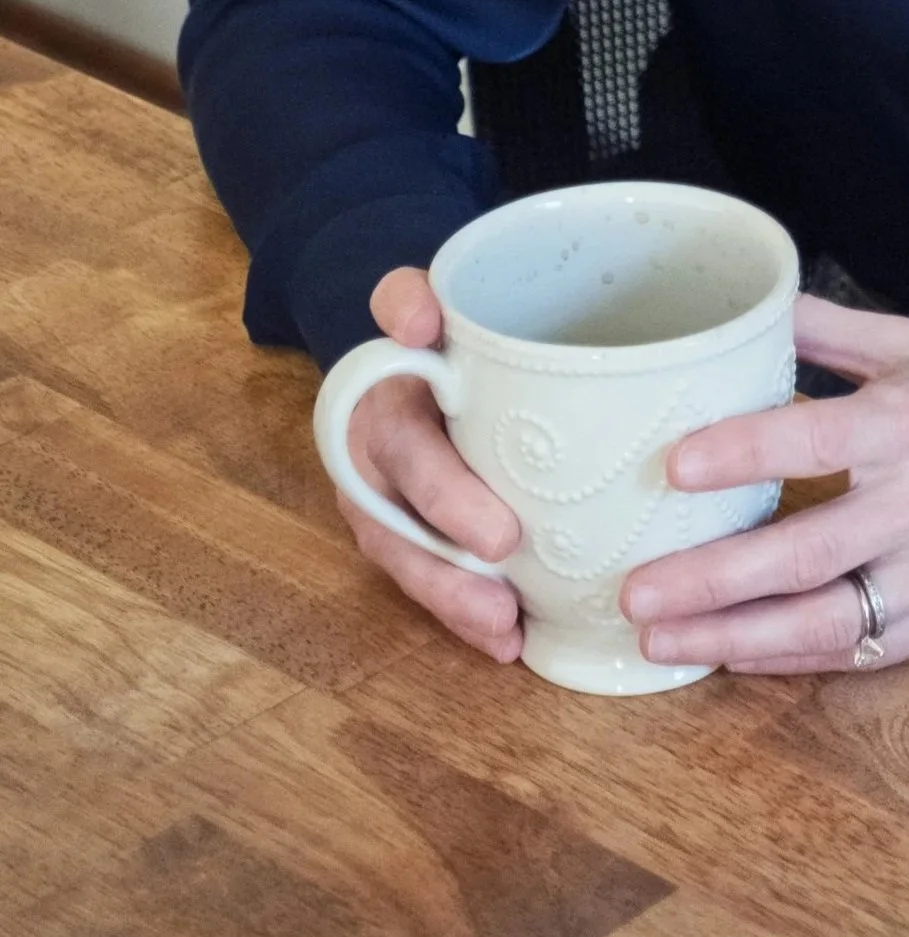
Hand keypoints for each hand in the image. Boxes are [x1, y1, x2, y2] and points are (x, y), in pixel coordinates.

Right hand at [333, 266, 523, 659]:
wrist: (403, 364)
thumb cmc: (435, 339)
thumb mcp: (425, 302)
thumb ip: (411, 297)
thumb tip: (417, 318)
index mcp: (376, 402)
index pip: (401, 436)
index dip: (441, 482)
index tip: (497, 532)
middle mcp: (369, 464)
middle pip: (400, 516)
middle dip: (449, 548)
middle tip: (506, 559)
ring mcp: (383, 511)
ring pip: (410, 562)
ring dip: (455, 599)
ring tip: (504, 627)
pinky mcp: (407, 545)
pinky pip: (429, 585)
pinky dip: (465, 617)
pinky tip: (510, 640)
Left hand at [620, 293, 908, 674]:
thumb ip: (831, 332)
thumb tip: (750, 302)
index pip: (812, 441)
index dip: (739, 455)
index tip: (670, 468)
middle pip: (804, 553)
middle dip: (711, 580)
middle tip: (636, 592)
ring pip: (827, 620)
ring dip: (737, 638)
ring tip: (663, 642)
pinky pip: (867, 647)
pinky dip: (797, 657)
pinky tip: (738, 656)